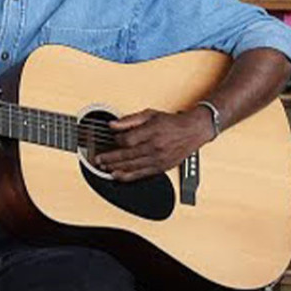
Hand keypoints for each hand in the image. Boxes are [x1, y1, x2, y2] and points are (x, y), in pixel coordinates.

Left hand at [93, 108, 213, 182]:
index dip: (116, 141)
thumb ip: (130, 120)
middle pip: (127, 155)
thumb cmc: (172, 123)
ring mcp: (158, 159)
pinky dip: (128, 176)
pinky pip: (141, 174)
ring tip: (104, 168)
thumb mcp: (150, 114)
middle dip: (110, 158)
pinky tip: (118, 176)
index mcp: (152, 131)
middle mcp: (155, 147)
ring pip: (132, 166)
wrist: (193, 131)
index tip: (111, 139)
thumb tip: (113, 124)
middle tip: (98, 159)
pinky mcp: (161, 168)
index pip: (127, 140)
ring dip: (116, 168)